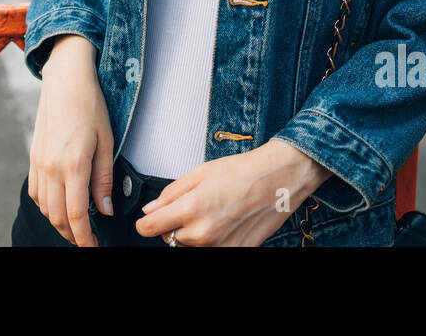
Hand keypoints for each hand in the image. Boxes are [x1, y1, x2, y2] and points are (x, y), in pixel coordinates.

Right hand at [28, 35, 115, 246]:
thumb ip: (103, 180)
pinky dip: (46, 205)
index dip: (84, 238)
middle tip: (87, 240)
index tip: (93, 247)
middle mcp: (51, 167)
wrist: (65, 79)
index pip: (76, 216)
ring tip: (77, 225)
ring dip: (59, 222)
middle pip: (57, 217)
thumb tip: (105, 211)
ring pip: (45, 207)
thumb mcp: (107, 142)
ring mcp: (39, 163)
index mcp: (73, 165)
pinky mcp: (33, 157)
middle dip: (72, 235)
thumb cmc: (90, 106)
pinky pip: (35, 192)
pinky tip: (59, 203)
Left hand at [133, 139, 331, 245]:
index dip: (147, 221)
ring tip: (213, 210)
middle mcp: (203, 234)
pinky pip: (210, 249)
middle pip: (169, 237)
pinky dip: (211, 238)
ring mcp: (219, 247)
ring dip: (193, 232)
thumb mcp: (200, 173)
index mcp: (191, 209)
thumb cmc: (244, 172)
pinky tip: (224, 221)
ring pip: (189, 245)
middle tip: (195, 204)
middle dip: (174, 223)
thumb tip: (150, 209)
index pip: (148, 229)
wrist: (279, 181)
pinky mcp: (234, 252)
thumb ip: (170, 193)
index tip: (150, 217)